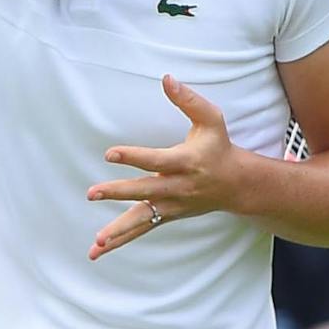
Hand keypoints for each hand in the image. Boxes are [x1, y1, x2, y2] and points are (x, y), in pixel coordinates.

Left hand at [86, 76, 243, 259]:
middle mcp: (178, 187)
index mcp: (186, 162)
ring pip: (142, 219)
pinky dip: (120, 241)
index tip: (110, 154)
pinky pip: (141, 229)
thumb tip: (166, 78)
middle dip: (118, 193)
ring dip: (118, 231)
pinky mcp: (167, 216)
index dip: (133, 156)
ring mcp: (172, 205)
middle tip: (92, 193)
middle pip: (144, 191)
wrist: (236, 185)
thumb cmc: (218, 147)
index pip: (156, 160)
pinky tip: (97, 249)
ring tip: (97, 241)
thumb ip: (188, 100)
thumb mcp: (211, 119)